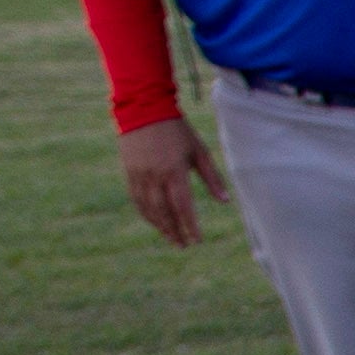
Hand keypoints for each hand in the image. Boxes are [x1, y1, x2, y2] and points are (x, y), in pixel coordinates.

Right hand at [119, 114, 223, 248]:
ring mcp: (140, 175)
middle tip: (184, 245)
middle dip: (175, 231)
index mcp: (174, 170)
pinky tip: (156, 223)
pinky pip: (137, 200)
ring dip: (161, 226)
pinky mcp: (130, 172)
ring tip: (172, 239)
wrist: (144, 109)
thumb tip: (225, 202)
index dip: (190, 225)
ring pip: (149, 209)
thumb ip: (212, 177)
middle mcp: (155, 176)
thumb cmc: (177, 130)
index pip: (183, 206)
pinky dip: (147, 214)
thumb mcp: (199, 151)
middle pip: (165, 212)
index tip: (197, 240)